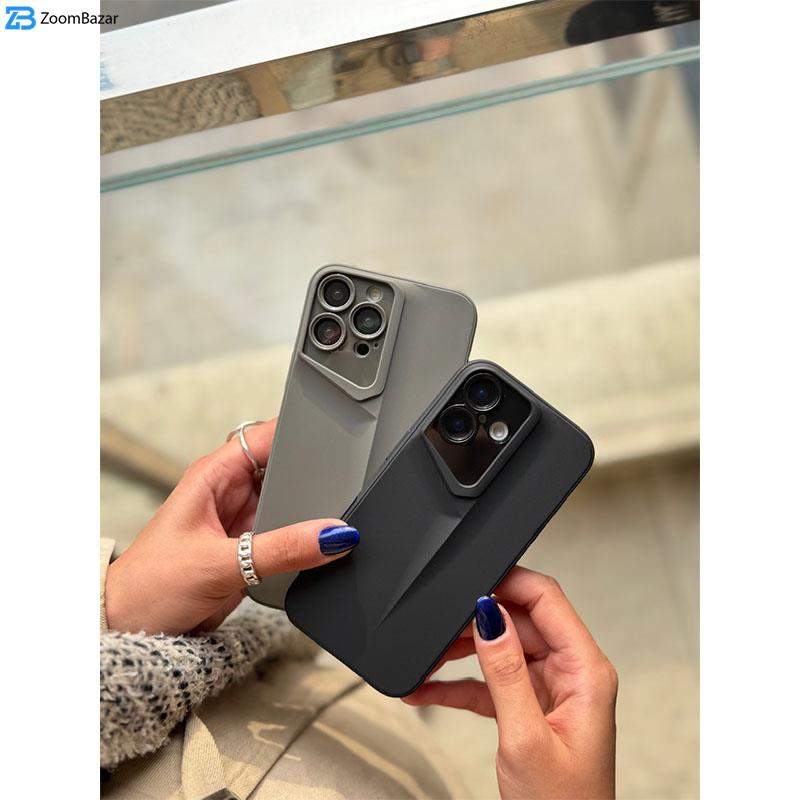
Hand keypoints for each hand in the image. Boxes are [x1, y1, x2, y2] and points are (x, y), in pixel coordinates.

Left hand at [104, 419, 359, 634]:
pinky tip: (320, 545)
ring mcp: (243, 521)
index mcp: (214, 476)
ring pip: (291, 502)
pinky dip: (305, 539)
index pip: (265, 436)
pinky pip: (289, 534)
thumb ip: (283, 549)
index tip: (336, 437)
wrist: (134, 631)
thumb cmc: (150, 586)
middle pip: (286, 468)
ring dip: (310, 511)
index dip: (299, 432)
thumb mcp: (222, 564)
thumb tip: (334, 535)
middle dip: (314, 475)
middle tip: (345, 488)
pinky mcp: (251, 549)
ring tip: (336, 516)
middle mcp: (231, 493)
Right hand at [404, 567, 616, 799]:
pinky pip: (492, 680)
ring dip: (461, 652)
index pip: (547, 600)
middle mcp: (572, 673)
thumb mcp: (525, 736)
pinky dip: (461, 683)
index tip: (472, 577)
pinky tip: (428, 686)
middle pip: (519, 620)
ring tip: (426, 658)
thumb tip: (488, 614)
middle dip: (474, 621)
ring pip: (502, 647)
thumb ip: (505, 671)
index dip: (509, 581)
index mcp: (586, 670)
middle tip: (438, 625)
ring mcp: (550, 689)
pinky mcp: (530, 707)